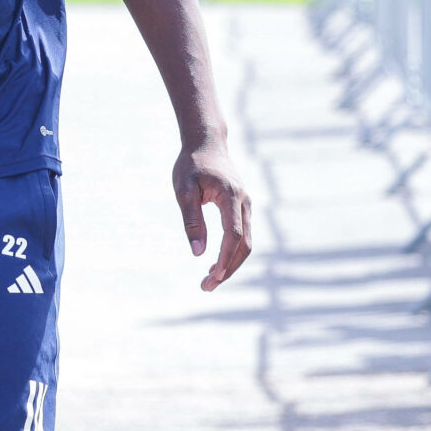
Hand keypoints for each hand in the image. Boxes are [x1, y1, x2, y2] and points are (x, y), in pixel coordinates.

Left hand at [172, 136, 252, 291]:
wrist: (207, 143)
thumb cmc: (192, 165)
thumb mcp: (184, 190)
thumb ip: (192, 220)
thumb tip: (197, 252)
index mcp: (231, 196)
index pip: (233, 235)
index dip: (225, 259)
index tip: (213, 277)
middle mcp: (245, 202)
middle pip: (244, 245)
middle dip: (228, 269)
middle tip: (207, 287)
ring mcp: (246, 205)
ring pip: (245, 243)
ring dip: (231, 264)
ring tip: (209, 280)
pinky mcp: (242, 208)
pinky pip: (242, 236)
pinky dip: (232, 253)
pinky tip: (216, 265)